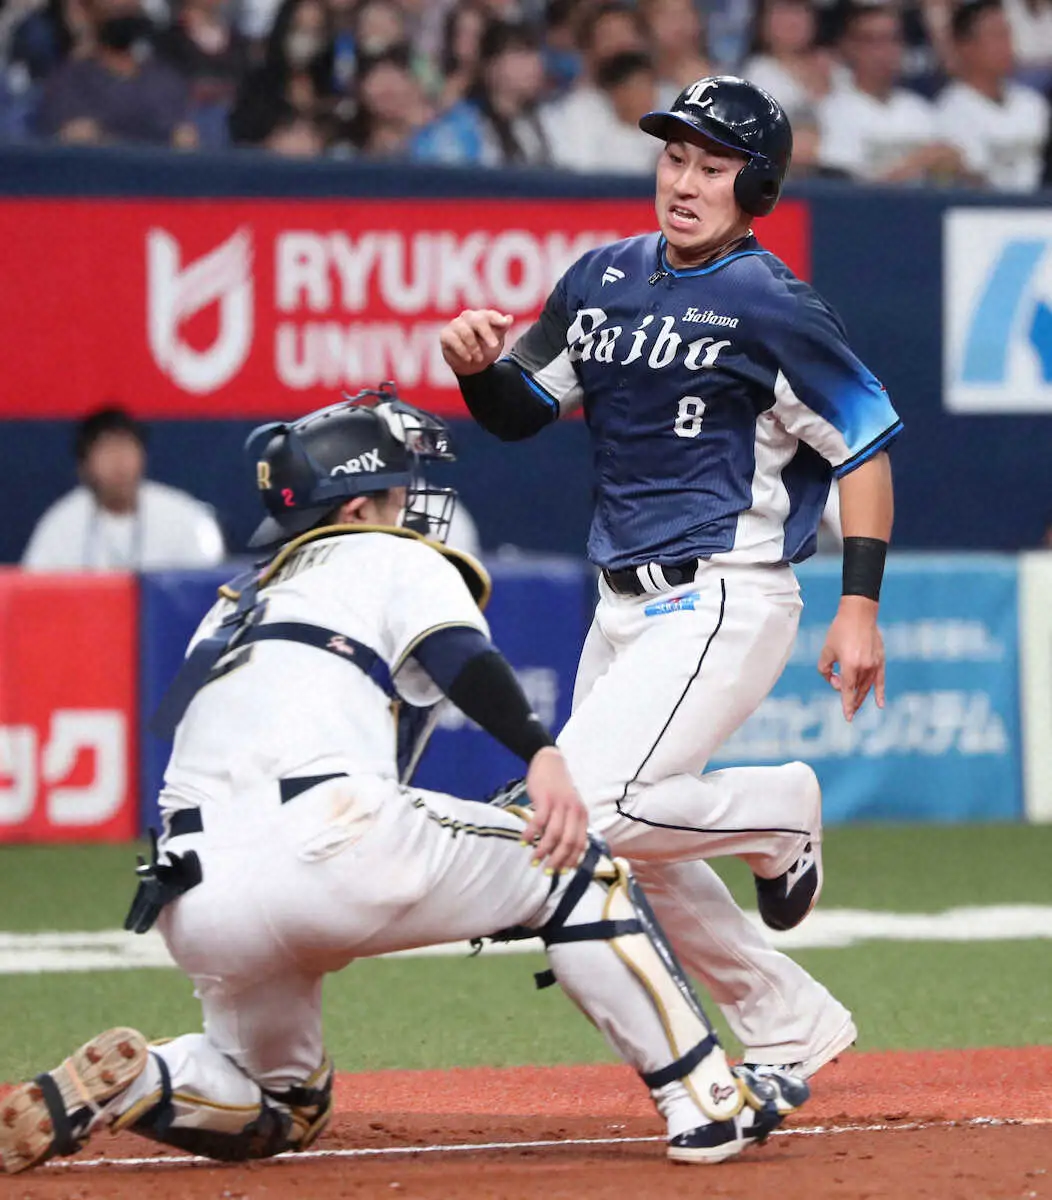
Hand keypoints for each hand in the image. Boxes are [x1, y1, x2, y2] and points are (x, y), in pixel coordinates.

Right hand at [439, 309, 513, 375]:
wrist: (472, 364)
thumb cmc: (485, 348)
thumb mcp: (497, 340)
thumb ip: (502, 329)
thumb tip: (510, 318)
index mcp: (482, 316)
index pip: (490, 315)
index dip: (497, 319)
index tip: (504, 324)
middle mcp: (468, 317)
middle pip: (477, 321)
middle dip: (487, 334)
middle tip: (494, 346)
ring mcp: (456, 324)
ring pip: (466, 333)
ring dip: (474, 347)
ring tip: (479, 359)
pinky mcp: (445, 335)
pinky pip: (454, 340)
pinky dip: (462, 351)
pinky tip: (468, 359)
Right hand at [521, 747, 588, 872]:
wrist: (550, 761)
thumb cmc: (558, 788)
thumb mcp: (570, 806)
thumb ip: (569, 825)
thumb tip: (563, 852)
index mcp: (582, 815)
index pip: (580, 844)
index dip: (571, 860)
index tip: (561, 872)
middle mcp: (574, 811)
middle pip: (568, 843)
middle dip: (557, 860)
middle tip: (546, 871)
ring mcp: (560, 805)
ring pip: (554, 835)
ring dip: (543, 851)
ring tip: (534, 860)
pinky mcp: (546, 799)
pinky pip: (538, 822)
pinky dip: (531, 834)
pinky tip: (524, 841)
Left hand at [817, 596, 885, 721]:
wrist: (859, 614)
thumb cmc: (839, 631)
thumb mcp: (826, 651)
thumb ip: (825, 670)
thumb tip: (836, 682)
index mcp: (850, 665)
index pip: (848, 690)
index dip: (847, 705)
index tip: (848, 717)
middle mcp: (864, 667)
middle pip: (857, 691)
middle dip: (851, 701)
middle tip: (849, 711)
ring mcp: (874, 664)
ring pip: (867, 687)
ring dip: (860, 696)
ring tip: (854, 704)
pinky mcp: (881, 660)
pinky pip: (880, 681)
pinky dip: (879, 693)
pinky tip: (880, 704)